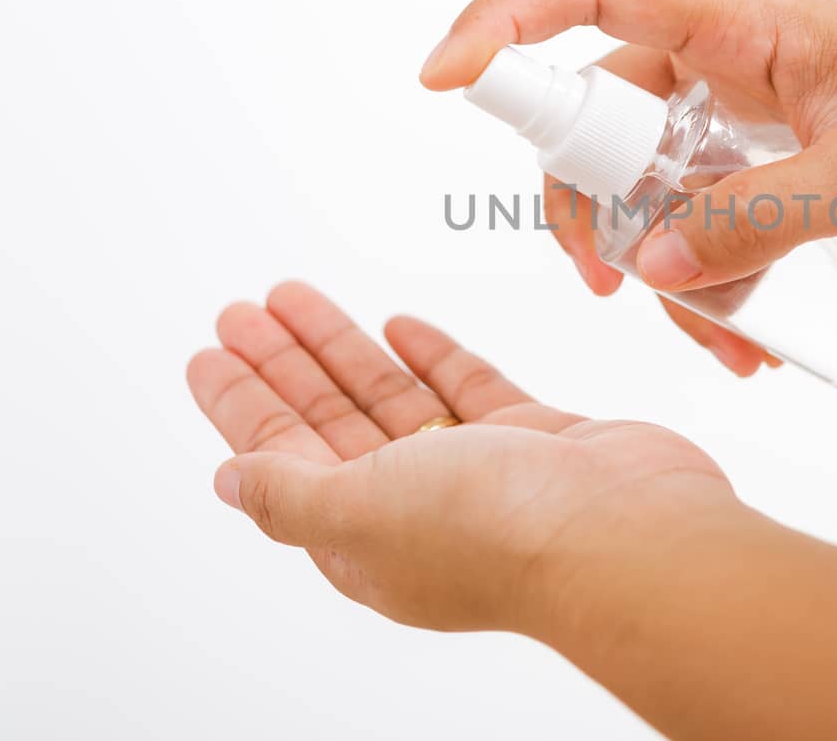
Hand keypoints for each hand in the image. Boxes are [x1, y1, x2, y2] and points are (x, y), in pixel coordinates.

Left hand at [187, 281, 733, 632]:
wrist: (628, 534)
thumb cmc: (498, 534)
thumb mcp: (362, 513)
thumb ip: (291, 494)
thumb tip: (229, 481)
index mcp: (364, 539)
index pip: (282, 459)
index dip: (243, 404)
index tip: (208, 353)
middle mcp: (416, 508)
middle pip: (332, 422)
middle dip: (285, 364)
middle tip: (242, 308)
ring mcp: (480, 472)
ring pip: (393, 398)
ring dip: (343, 348)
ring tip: (296, 296)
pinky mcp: (536, 440)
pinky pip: (467, 389)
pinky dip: (430, 356)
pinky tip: (398, 323)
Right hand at [421, 0, 836, 367]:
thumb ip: (755, 220)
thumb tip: (645, 264)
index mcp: (742, 19)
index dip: (504, 22)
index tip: (444, 78)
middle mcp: (727, 54)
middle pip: (601, 116)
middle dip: (591, 207)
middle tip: (608, 285)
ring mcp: (743, 110)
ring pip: (648, 183)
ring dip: (661, 264)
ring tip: (722, 342)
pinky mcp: (767, 159)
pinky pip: (698, 214)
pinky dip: (704, 274)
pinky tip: (745, 336)